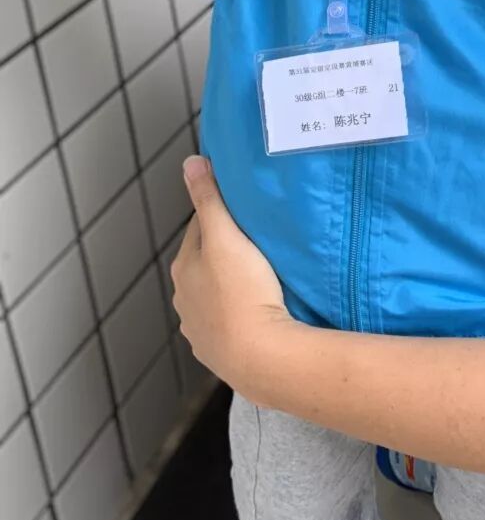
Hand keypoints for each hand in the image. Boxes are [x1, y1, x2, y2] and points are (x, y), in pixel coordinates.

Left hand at [171, 156, 294, 395]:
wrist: (260, 357)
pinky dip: (240, 315)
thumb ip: (209, 199)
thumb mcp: (226, 236)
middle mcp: (185, 298)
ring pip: (217, 295)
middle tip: (261, 244)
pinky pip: (229, 324)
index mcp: (184, 267)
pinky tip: (260, 313)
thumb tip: (190, 162)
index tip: (248, 215)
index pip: (200, 229)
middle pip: (208, 263)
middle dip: (228, 253)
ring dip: (233, 286)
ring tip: (264, 280)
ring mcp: (200, 329)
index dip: (223, 218)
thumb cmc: (243, 292)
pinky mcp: (219, 352)